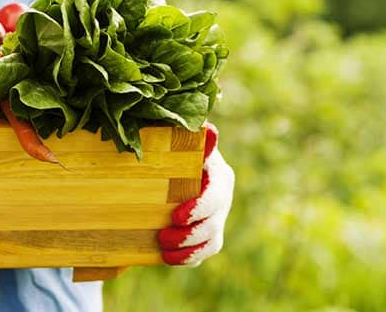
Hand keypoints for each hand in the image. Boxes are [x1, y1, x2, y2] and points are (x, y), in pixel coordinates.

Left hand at [158, 122, 234, 265]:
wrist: (171, 168)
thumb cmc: (175, 151)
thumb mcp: (182, 143)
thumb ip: (194, 139)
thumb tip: (209, 129)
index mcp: (218, 174)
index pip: (214, 196)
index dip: (198, 209)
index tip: (176, 217)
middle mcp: (222, 197)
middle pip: (214, 222)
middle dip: (189, 234)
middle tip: (162, 236)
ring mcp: (218, 217)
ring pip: (212, 241)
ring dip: (188, 249)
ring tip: (164, 250)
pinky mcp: (210, 233)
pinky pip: (206, 251)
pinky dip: (188, 257)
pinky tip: (169, 257)